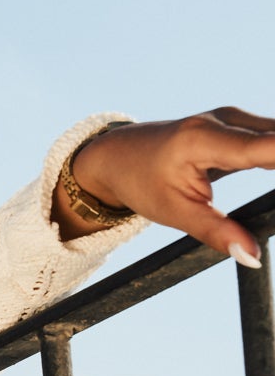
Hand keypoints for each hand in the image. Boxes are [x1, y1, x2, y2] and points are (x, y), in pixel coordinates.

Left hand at [57, 108, 274, 264]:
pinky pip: (273, 139)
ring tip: (242, 198)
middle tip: (261, 201)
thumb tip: (254, 256)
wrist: (116, 156)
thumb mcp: (175, 213)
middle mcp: (225, 120)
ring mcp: (234, 118)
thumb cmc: (141, 182)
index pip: (271, 148)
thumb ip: (217, 234)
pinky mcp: (239, 125)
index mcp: (205, 139)